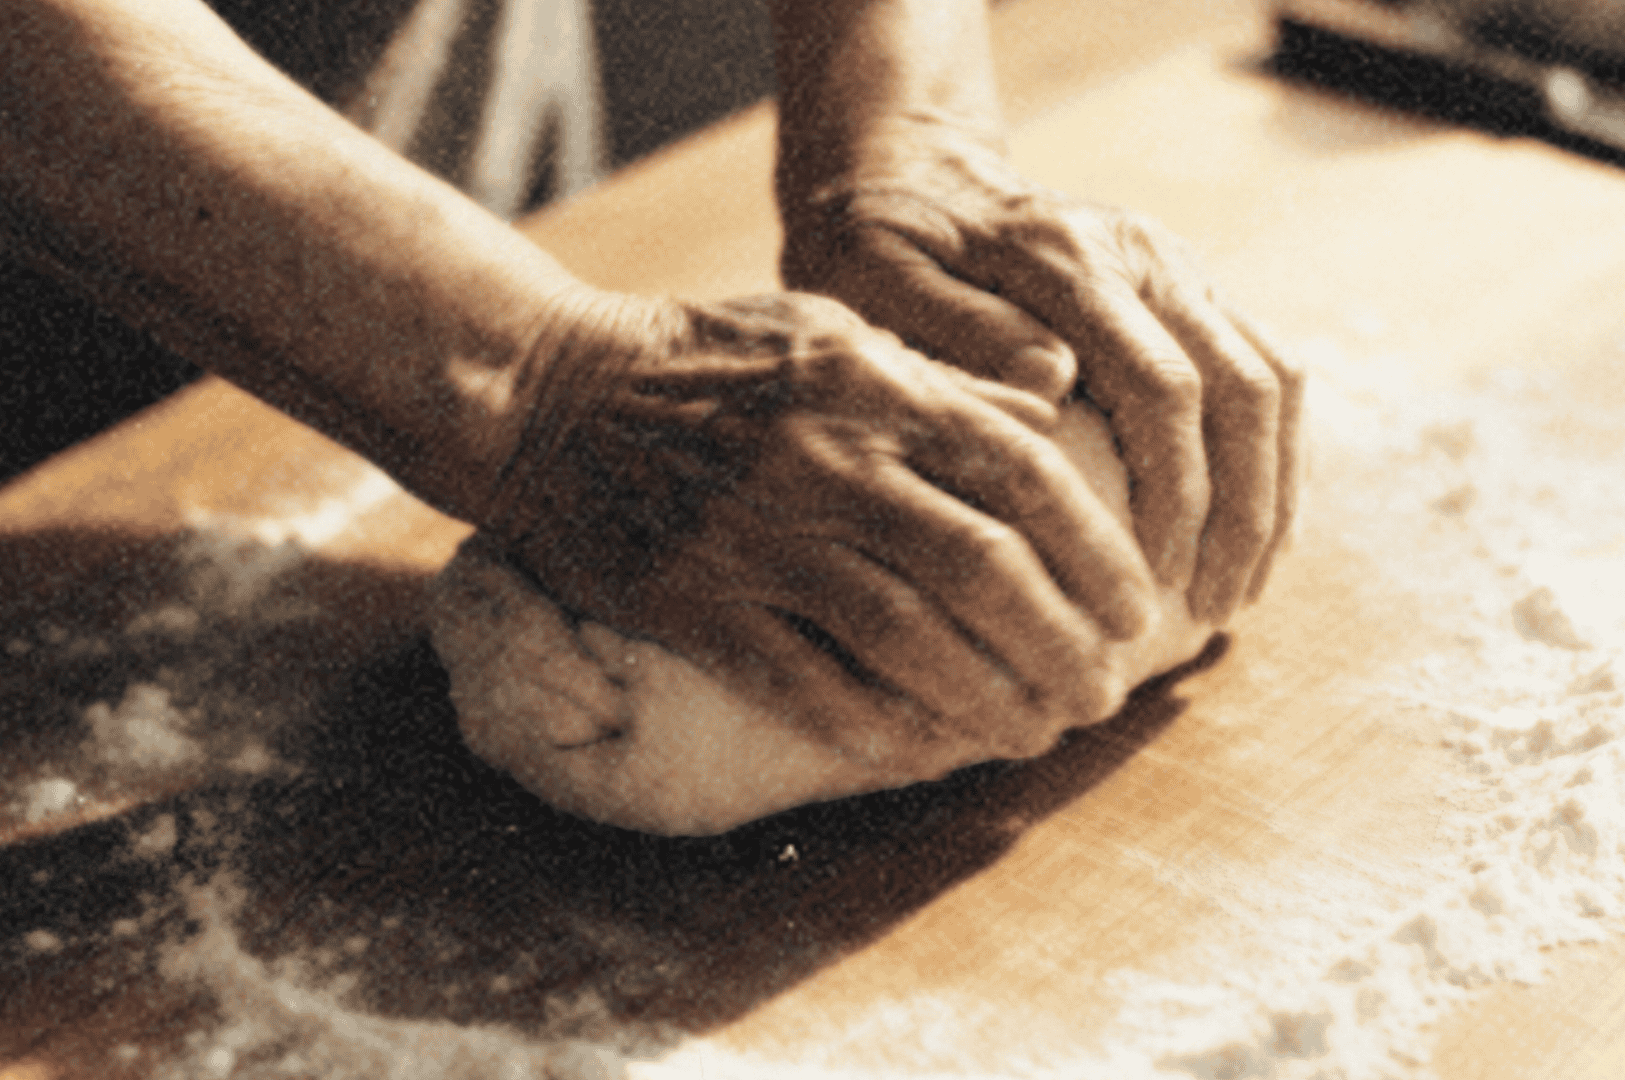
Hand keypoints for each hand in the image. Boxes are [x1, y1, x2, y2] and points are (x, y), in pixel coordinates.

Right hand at [482, 290, 1160, 777]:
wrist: (546, 394)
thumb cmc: (700, 358)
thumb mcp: (829, 329)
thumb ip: (940, 378)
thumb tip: (1051, 414)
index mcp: (872, 388)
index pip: (1022, 474)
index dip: (1094, 552)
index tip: (1134, 609)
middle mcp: (828, 463)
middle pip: (983, 570)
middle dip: (1063, 644)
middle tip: (1102, 694)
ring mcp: (758, 539)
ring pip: (906, 640)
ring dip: (988, 701)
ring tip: (1036, 734)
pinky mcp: (695, 603)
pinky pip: (804, 683)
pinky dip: (877, 726)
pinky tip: (927, 751)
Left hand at [781, 132, 1304, 621]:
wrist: (910, 177)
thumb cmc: (875, 251)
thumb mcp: (877, 283)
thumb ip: (958, 329)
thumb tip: (1055, 380)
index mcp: (1070, 257)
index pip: (1162, 385)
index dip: (1175, 492)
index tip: (1157, 580)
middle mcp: (1143, 253)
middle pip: (1242, 387)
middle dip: (1241, 510)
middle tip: (1212, 609)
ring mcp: (1175, 266)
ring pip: (1272, 380)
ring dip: (1271, 492)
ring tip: (1239, 588)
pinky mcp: (1186, 288)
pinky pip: (1264, 370)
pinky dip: (1271, 456)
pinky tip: (1246, 534)